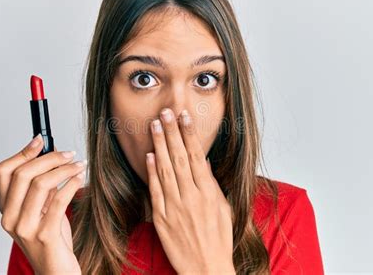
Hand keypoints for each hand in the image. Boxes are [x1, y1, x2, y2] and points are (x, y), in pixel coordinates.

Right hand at [0, 135, 85, 274]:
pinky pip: (59, 200)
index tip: (41, 140)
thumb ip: (41, 186)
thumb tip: (50, 153)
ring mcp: (25, 227)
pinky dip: (71, 183)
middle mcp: (10, 217)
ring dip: (64, 169)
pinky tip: (80, 179)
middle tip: (69, 153)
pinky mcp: (44, 235)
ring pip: (40, 184)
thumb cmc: (52, 239)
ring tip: (79, 165)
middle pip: (23, 173)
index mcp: (6, 208)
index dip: (23, 152)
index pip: (4, 171)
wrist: (56, 271)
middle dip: (49, 157)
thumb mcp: (42, 209)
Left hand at [146, 108, 234, 273]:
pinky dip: (152, 172)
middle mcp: (191, 196)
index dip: (189, 134)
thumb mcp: (223, 209)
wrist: (206, 268)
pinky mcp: (162, 218)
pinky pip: (156, 191)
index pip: (196, 156)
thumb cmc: (218, 239)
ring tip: (155, 126)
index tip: (184, 117)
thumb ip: (212, 184)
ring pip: (165, 170)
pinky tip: (149, 156)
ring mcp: (175, 207)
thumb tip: (202, 162)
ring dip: (160, 145)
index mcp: (208, 193)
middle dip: (172, 133)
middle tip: (165, 113)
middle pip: (179, 158)